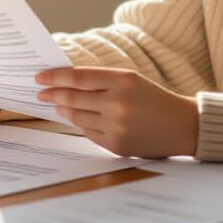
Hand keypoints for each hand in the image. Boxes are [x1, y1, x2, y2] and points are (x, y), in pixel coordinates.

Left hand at [36, 67, 198, 157]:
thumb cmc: (153, 98)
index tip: (40, 77)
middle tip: (42, 92)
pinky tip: (76, 118)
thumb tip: (64, 84)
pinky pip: (88, 133)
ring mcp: (116, 126)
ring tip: (57, 105)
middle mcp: (118, 103)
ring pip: (77, 117)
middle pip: (73, 98)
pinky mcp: (116, 145)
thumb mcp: (130, 80)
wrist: (182, 126)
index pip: (78, 77)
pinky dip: (80, 124)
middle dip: (53, 94)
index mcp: (122, 80)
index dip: (55, 77)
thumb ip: (100, 80)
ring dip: (63, 110)